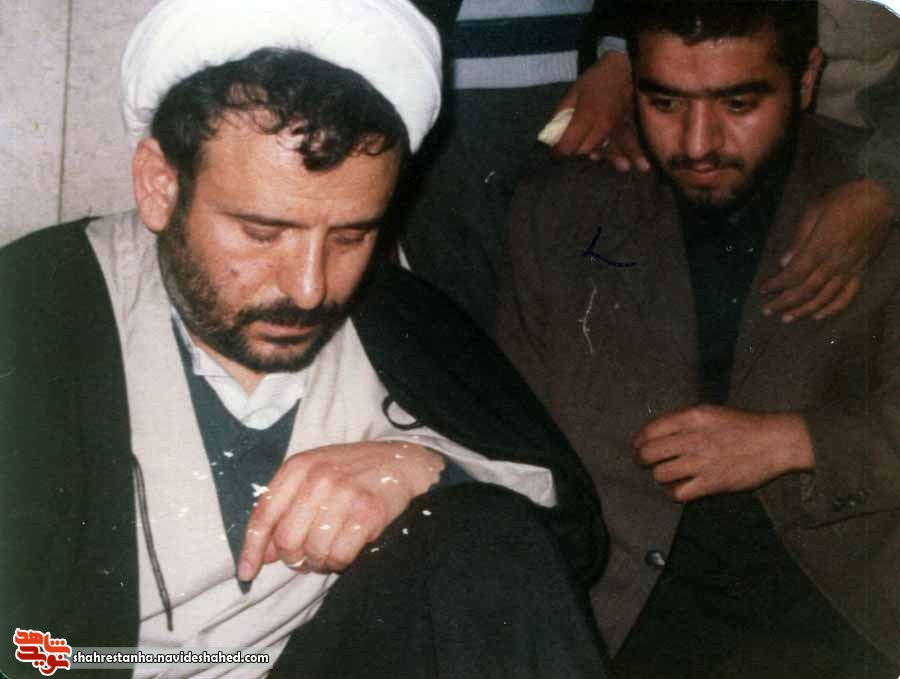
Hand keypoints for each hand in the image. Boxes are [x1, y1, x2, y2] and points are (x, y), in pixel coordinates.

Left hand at [238, 442, 443, 577]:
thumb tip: (264, 554)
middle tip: (309, 555)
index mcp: (298, 467)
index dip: (252, 548)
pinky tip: (349, 547)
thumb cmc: (352, 472)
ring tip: (332, 547)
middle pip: (287, 540)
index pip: (264, 514)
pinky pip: (340, 555)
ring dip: (321, 560)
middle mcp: (317, 478)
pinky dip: (341, 560)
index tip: (247, 572)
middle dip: (295, 557)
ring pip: (314, 552)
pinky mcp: (367, 512)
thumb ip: (285, 509)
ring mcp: (344, 493)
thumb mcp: (313, 477)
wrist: (401, 463)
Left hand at [551, 52, 649, 171]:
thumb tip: (548, 136)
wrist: (624, 67)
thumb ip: (560, 115)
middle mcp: (602, 125)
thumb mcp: (572, 93)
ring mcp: (618, 127)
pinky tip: (640, 166)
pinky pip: (631, 143)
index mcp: (586, 115)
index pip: (569, 144)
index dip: (559, 151)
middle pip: (587, 150)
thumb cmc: (595, 80)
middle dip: (578, 152)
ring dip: (612, 158)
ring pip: (610, 149)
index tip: (556, 153)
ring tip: (618, 166)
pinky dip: (634, 154)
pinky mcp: (630, 127)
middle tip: (574, 148)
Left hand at [633, 405, 813, 501]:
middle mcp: (693, 439)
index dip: (639, 441)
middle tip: (643, 464)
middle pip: (649, 454)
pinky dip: (673, 493)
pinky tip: (678, 488)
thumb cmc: (743, 425)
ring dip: (659, 477)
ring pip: (660, 474)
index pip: (651, 430)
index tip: (638, 447)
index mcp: (692, 417)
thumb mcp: (711, 412)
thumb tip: (658, 432)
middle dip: (641, 460)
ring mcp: (702, 462)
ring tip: (665, 476)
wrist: (775, 442)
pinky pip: (679, 493)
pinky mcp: (712, 483)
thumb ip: (684, 420)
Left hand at [761, 178, 895, 321]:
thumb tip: (783, 262)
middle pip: (806, 290)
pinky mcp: (862, 271)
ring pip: (824, 297)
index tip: (763, 290)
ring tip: (787, 318)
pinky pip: (847, 296)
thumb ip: (799, 239)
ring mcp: (850, 269)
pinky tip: (818, 316)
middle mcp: (836, 262)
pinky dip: (832, 309)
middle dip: (785, 302)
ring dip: (804, 310)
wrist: (881, 198)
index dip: (777, 285)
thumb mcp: (815, 210)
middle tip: (767, 310)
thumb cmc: (844, 200)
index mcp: (822, 246)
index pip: (794, 273)